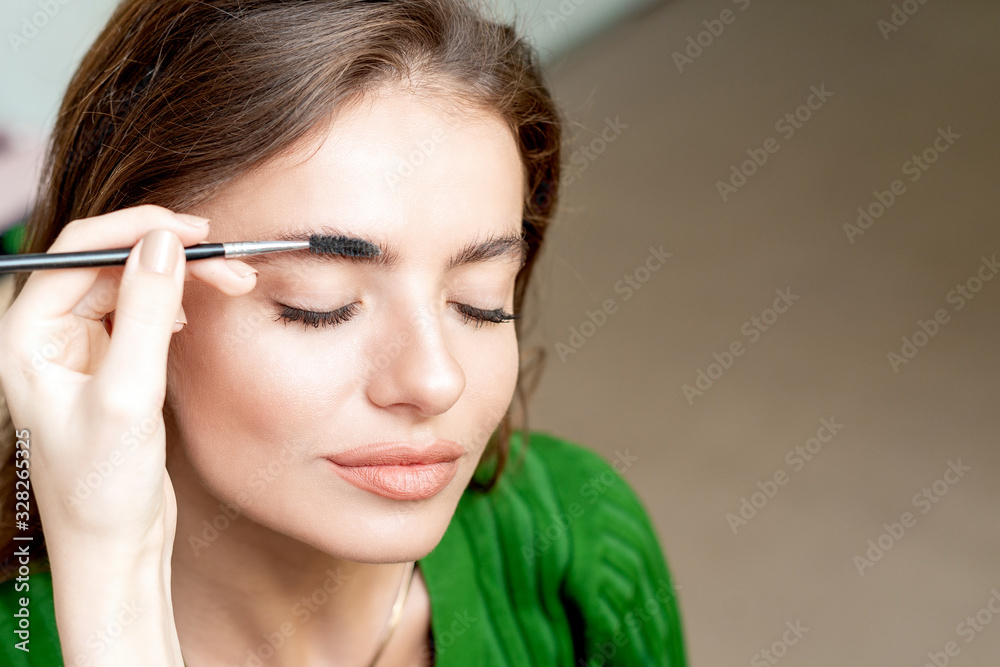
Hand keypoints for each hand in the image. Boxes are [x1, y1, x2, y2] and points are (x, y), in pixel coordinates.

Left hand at [0, 204, 255, 555]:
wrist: (114, 548)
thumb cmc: (103, 487)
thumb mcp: (129, 395)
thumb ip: (146, 314)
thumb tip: (163, 244)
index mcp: (26, 337)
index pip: (78, 252)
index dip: (137, 230)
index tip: (195, 231)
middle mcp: (47, 336)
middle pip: (109, 263)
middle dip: (170, 256)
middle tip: (228, 263)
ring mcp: (80, 350)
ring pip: (131, 285)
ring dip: (180, 278)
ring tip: (233, 285)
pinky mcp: (111, 366)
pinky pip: (142, 313)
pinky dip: (175, 304)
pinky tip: (193, 317)